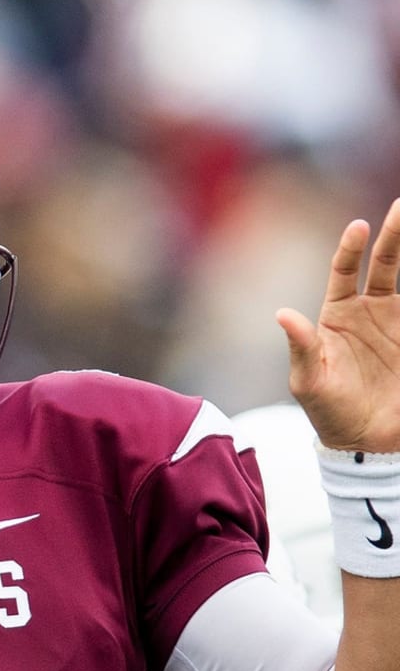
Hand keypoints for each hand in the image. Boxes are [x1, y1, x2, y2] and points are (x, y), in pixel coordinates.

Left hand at [279, 198, 399, 452]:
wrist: (366, 443)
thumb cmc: (328, 412)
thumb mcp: (308, 382)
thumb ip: (300, 347)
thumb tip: (282, 314)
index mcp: (337, 317)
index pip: (343, 273)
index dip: (350, 249)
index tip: (358, 227)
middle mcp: (369, 312)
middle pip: (386, 264)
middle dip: (395, 235)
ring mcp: (397, 323)